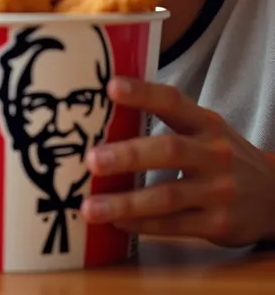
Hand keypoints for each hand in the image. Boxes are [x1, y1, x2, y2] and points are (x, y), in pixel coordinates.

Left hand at [82, 77, 274, 245]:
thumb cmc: (223, 156)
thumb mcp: (206, 130)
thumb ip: (170, 120)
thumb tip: (110, 113)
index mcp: (206, 123)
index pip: (173, 101)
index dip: (143, 93)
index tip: (111, 87)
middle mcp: (214, 154)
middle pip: (169, 150)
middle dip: (128, 155)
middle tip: (92, 160)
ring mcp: (219, 191)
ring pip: (167, 196)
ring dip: (126, 203)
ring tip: (91, 208)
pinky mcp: (218, 225)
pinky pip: (174, 226)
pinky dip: (142, 226)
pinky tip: (117, 223)